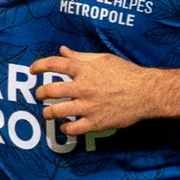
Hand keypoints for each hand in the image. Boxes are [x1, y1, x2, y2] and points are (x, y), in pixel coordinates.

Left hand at [30, 47, 167, 136]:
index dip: (39, 66)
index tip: (33, 71)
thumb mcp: (103, 59)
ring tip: (48, 113)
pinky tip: (65, 125)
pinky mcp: (95, 122)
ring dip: (48, 113)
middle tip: (39, 95)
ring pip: (57, 111)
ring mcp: (88, 106)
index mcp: (84, 69)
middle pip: (51, 90)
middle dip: (40, 93)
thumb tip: (63, 50)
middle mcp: (83, 87)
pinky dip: (65, 128)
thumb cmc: (126, 73)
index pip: (55, 64)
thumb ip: (81, 56)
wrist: (146, 92)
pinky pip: (72, 128)